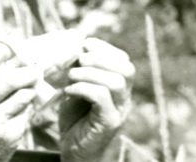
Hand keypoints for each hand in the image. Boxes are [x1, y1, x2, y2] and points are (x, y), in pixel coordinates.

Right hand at [0, 42, 38, 161]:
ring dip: (30, 89)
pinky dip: (26, 108)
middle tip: (35, 68)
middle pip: (10, 80)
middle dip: (27, 72)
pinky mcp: (10, 136)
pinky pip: (26, 114)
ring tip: (30, 86)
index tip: (11, 49)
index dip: (0, 51)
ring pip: (23, 97)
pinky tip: (20, 109)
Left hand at [58, 38, 134, 161]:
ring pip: (116, 81)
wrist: (75, 151)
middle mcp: (124, 98)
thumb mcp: (77, 89)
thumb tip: (74, 47)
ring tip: (70, 77)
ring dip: (89, 73)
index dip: (104, 48)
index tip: (84, 44)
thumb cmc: (75, 120)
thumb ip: (80, 71)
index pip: (123, 60)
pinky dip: (83, 88)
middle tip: (77, 61)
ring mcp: (119, 111)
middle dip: (99, 58)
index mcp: (119, 88)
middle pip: (126, 68)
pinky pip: (102, 97)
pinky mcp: (108, 122)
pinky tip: (70, 91)